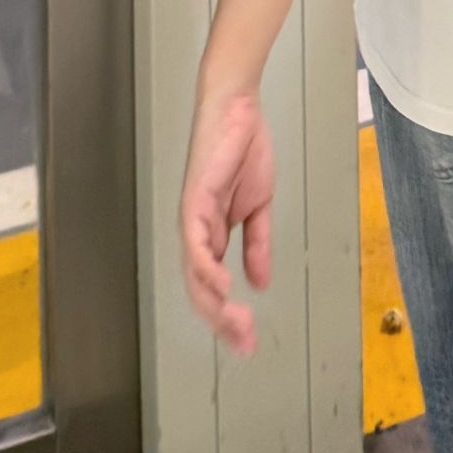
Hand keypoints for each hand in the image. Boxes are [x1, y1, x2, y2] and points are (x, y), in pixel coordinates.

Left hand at [179, 83, 275, 354]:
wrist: (238, 109)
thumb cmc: (243, 149)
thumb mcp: (258, 207)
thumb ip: (257, 244)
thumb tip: (260, 282)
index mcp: (210, 236)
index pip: (213, 289)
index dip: (229, 318)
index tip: (249, 342)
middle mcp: (195, 233)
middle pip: (200, 291)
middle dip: (223, 322)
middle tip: (246, 343)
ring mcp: (192, 219)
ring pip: (195, 275)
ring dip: (215, 304)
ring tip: (236, 323)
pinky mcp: (194, 202)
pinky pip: (196, 244)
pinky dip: (205, 268)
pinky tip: (221, 285)